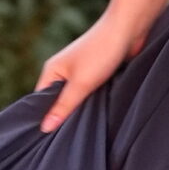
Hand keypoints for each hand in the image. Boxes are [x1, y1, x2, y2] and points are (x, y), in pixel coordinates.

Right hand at [33, 13, 132, 131]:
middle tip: (66, 139)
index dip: (43, 118)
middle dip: (63, 116)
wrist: (128, 28)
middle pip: (58, 101)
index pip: (40, 101)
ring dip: (80, 109)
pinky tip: (97, 113)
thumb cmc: (101, 52)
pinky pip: (90, 92)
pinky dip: (92, 101)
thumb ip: (63, 106)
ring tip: (82, 129)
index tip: (46, 141)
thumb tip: (44, 128)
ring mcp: (80, 72)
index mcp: (52, 71)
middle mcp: (63, 71)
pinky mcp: (96, 73)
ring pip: (76, 98)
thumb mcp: (80, 84)